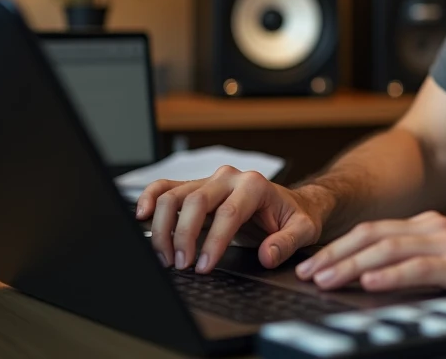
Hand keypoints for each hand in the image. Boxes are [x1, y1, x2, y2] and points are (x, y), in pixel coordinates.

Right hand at [135, 167, 328, 273]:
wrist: (292, 203)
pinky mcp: (196, 188)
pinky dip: (150, 198)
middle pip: (194, 201)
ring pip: (174, 194)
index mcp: (254, 185)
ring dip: (162, 226)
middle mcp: (229, 178)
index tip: (202, 266)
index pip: (227, 212)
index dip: (212, 241)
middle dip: (183, 236)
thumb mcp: (304, 230)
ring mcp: (210, 180)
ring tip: (164, 256)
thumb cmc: (295, 216)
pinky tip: (141, 216)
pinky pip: (166, 188)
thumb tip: (267, 255)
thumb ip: (287, 242)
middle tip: (180, 266)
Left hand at [294, 211, 445, 305]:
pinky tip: (369, 281)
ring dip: (351, 264)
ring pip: (388, 249)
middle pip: (373, 236)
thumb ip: (420, 262)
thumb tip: (377, 276)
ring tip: (325, 278)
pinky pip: (419, 267)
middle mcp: (435, 227)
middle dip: (335, 253)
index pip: (374, 231)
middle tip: (306, 270)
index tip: (314, 262)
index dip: (340, 246)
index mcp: (430, 225)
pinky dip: (390, 274)